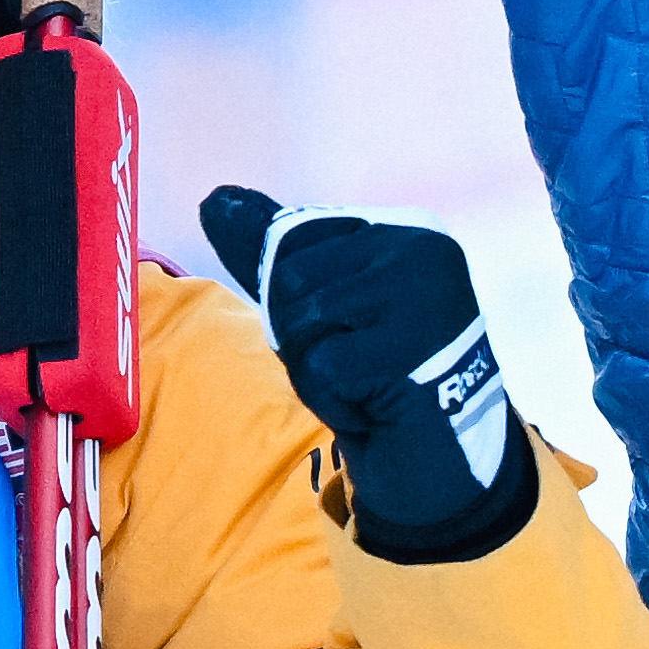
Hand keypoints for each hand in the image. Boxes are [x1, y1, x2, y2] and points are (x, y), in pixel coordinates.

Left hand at [198, 188, 537, 563]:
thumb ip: (278, 248)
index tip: (353, 329)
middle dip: (301, 335)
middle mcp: (422, 253)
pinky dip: (332, 397)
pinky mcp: (409, 352)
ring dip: (314, 367)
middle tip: (356, 361)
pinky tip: (372, 404)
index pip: (296, 239)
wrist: (436, 449)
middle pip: (290, 279)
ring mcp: (422, 301)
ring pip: (299, 320)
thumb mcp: (330, 296)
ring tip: (363, 380)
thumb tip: (212, 199)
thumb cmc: (379, 367)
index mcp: (409, 231)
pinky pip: (320, 366)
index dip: (299, 298)